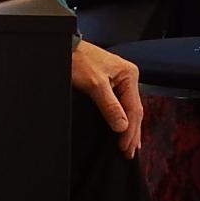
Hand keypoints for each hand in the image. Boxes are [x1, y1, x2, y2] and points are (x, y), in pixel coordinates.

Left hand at [70, 40, 143, 158]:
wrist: (66, 47)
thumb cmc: (78, 60)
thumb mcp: (94, 84)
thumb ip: (110, 106)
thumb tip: (122, 127)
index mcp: (129, 75)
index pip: (133, 109)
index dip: (129, 130)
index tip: (125, 147)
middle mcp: (128, 78)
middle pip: (134, 111)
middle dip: (132, 133)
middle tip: (129, 153)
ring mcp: (121, 81)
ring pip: (128, 110)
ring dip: (129, 129)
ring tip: (129, 147)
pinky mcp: (111, 85)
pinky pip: (121, 106)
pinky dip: (122, 119)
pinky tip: (123, 130)